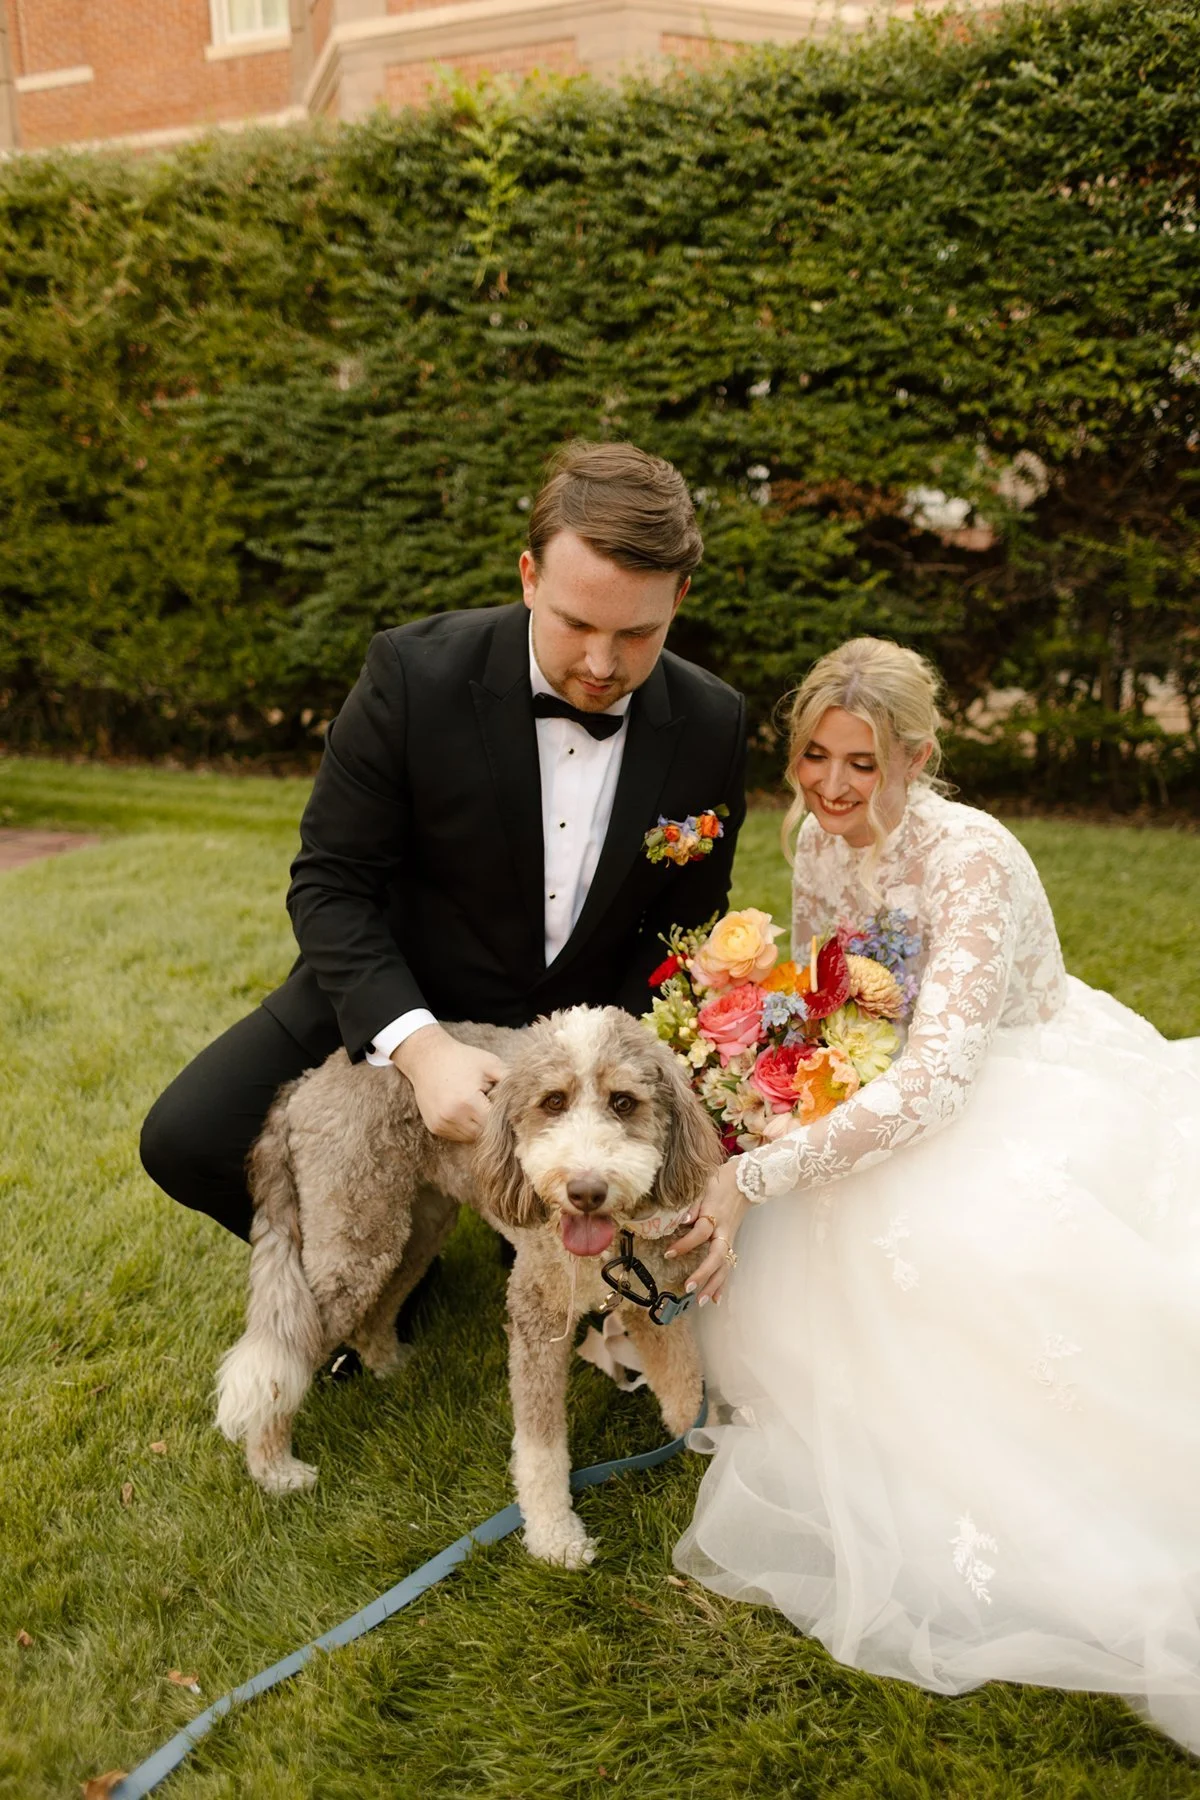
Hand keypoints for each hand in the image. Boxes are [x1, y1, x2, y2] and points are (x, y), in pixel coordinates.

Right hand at [392, 1024, 508, 1142]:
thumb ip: (509, 1081)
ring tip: (478, 1106)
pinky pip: (457, 1135)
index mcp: (468, 1101)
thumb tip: (527, 1098)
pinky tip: (466, 1110)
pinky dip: (465, 1127)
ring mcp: (441, 1123)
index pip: (495, 1123)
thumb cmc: (462, 1058)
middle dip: (492, 1124)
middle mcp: (452, 1116)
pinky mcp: (434, 1127)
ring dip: (478, 1127)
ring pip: (470, 1137)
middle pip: (484, 1133)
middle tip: (494, 1107)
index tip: (510, 1111)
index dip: (505, 1118)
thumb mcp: (490, 1064)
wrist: (426, 1057)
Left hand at [665, 1157, 748, 1304]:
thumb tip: (682, 1219)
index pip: (700, 1233)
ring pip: (724, 1266)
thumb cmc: (721, 1180)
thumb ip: (692, 1202)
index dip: (685, 1244)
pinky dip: (722, 1283)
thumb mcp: (704, 1184)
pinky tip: (716, 1299)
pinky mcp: (731, 1243)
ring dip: (713, 1285)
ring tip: (700, 1301)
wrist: (747, 1179)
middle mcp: (724, 1231)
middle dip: (703, 1274)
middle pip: (716, 1257)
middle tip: (687, 1287)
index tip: (668, 1254)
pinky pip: (728, 1266)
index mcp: (715, 1215)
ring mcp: (729, 1238)